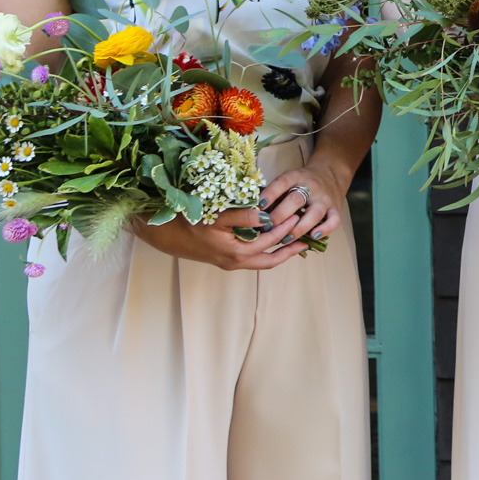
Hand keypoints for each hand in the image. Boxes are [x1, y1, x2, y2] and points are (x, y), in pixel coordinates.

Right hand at [131, 202, 309, 269]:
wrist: (170, 236)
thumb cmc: (193, 222)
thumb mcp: (217, 215)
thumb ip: (241, 215)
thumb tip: (265, 215)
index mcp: (236, 252)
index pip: (270, 241)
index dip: (285, 229)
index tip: (298, 216)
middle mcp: (237, 262)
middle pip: (272, 258)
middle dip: (290, 246)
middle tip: (308, 233)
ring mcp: (233, 264)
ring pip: (265, 262)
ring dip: (283, 253)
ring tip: (300, 242)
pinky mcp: (230, 262)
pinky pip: (256, 261)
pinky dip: (270, 253)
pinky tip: (278, 243)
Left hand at [259, 159, 349, 248]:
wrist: (330, 173)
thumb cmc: (301, 181)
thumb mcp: (288, 180)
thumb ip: (274, 193)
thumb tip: (253, 213)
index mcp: (296, 177)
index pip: (282, 183)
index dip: (270, 194)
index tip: (258, 207)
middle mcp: (312, 186)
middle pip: (296, 200)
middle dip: (279, 217)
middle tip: (266, 230)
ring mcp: (325, 198)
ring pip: (314, 213)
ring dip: (298, 228)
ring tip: (284, 239)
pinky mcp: (336, 208)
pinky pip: (333, 221)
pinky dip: (324, 230)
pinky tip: (312, 237)